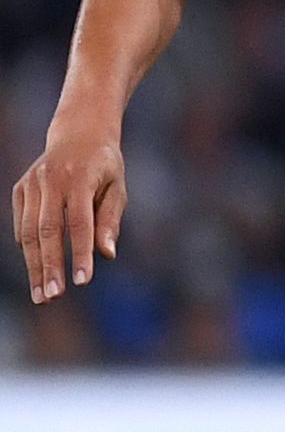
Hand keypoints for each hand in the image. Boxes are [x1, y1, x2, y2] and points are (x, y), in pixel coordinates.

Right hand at [14, 108, 126, 302]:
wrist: (78, 133)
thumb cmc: (105, 166)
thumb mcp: (117, 187)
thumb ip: (110, 220)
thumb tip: (107, 255)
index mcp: (80, 178)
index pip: (80, 223)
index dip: (79, 253)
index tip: (83, 282)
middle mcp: (50, 180)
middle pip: (47, 231)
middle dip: (49, 267)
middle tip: (53, 298)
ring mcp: (31, 184)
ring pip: (28, 232)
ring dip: (34, 266)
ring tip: (42, 296)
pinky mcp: (20, 189)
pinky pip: (21, 225)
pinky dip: (27, 249)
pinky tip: (37, 272)